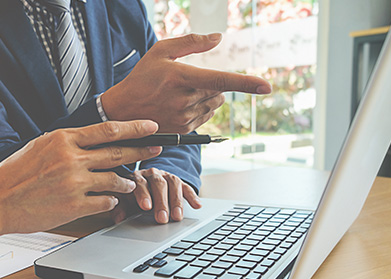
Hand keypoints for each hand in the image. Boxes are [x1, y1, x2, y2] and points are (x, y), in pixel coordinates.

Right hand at [0, 120, 163, 256]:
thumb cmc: (13, 175)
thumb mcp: (38, 146)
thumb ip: (64, 142)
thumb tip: (88, 140)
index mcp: (62, 139)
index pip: (108, 130)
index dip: (134, 127)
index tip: (151, 126)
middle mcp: (71, 159)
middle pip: (118, 153)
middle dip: (142, 151)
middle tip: (158, 148)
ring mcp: (74, 184)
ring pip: (116, 181)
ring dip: (127, 183)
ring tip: (131, 184)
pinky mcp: (74, 207)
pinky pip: (105, 203)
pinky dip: (111, 202)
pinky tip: (109, 202)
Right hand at [101, 33, 271, 133]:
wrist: (123, 110)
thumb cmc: (142, 77)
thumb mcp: (161, 51)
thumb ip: (191, 42)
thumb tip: (218, 38)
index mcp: (181, 77)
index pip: (220, 80)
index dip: (246, 83)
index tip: (266, 86)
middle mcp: (185, 99)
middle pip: (220, 92)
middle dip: (214, 85)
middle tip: (190, 82)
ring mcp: (185, 116)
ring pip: (215, 105)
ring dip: (208, 97)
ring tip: (182, 94)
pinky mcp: (185, 129)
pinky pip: (206, 117)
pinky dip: (201, 109)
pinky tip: (181, 105)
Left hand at [110, 168, 201, 223]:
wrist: (146, 183)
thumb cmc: (133, 194)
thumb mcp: (125, 200)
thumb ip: (121, 208)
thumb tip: (118, 218)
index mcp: (136, 177)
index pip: (140, 183)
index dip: (143, 194)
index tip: (146, 207)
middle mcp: (152, 174)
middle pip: (158, 184)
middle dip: (161, 202)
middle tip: (162, 218)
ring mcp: (166, 176)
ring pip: (173, 184)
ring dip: (176, 201)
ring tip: (177, 217)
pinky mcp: (178, 181)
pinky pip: (186, 187)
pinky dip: (192, 196)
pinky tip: (197, 206)